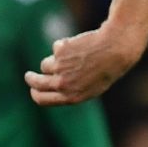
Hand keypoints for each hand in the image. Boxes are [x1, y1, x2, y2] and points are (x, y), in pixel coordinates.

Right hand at [26, 23, 144, 106]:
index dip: (35, 94)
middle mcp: (64, 84)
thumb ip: (72, 90)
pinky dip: (65, 46)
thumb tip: (53, 89)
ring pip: (46, 64)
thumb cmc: (108, 68)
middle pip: (36, 83)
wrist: (117, 49)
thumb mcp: (92, 86)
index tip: (33, 89)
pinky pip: (56, 49)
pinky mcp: (59, 52)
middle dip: (31, 79)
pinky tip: (82, 46)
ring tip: (77, 57)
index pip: (42, 100)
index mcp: (72, 97)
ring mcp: (60, 68)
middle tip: (29, 75)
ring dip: (56, 61)